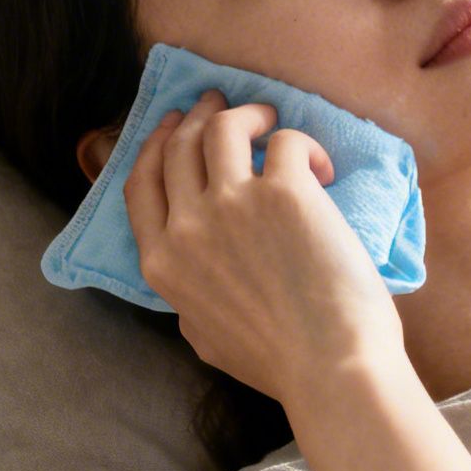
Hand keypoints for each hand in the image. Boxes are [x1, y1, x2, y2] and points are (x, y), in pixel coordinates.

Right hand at [123, 88, 405, 405]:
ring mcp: (231, 205)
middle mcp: (186, 228)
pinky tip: (321, 170)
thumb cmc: (276, 363)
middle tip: (218, 103)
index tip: (172, 126)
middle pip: (177, 147)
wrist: (331, 367)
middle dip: (196, 116)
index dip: (152, 146)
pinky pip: (286, 142)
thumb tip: (194, 266)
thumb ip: (187, 296)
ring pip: (221, 129)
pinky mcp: (283, 192)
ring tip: (269, 120)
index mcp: (161, 264)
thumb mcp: (201, 335)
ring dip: (245, 115)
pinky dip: (304, 145)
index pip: (139, 186)